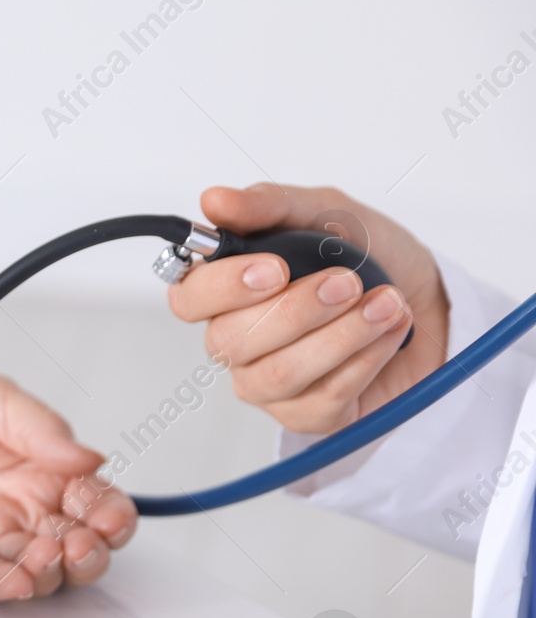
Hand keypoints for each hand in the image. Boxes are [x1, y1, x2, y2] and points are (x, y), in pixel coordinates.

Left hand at [0, 371, 137, 600]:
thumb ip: (40, 426)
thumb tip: (88, 456)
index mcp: (45, 474)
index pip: (97, 506)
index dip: (112, 516)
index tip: (110, 516)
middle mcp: (21, 512)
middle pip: (77, 551)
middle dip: (89, 555)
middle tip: (83, 543)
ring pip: (34, 572)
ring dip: (49, 572)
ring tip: (46, 554)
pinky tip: (16, 581)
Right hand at [169, 184, 448, 434]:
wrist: (429, 301)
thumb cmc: (370, 260)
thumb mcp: (326, 213)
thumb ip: (269, 206)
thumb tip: (214, 200)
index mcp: (227, 291)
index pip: (188, 299)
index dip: (222, 288)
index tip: (275, 268)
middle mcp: (237, 341)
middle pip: (230, 341)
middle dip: (296, 310)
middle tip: (346, 282)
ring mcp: (268, 384)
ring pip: (278, 374)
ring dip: (339, 335)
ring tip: (384, 304)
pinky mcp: (308, 416)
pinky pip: (322, 399)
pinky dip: (365, 359)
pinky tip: (389, 331)